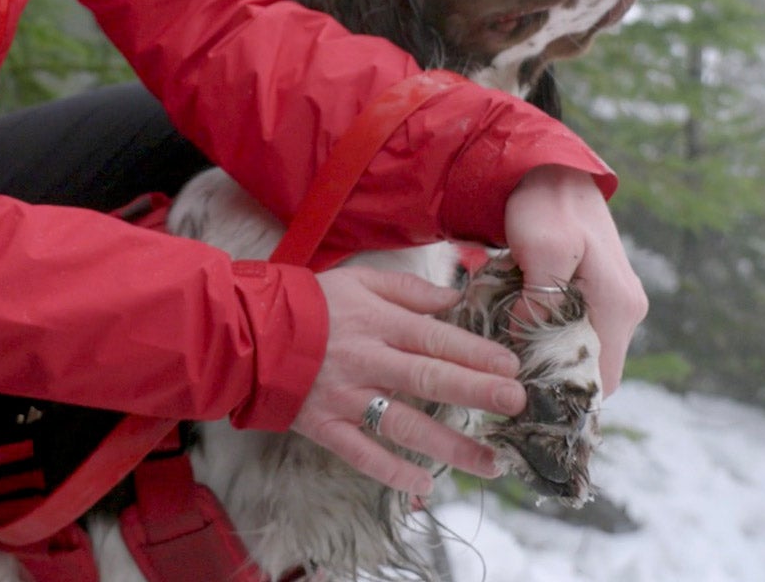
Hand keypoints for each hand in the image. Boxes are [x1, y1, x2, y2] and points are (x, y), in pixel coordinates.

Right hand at [290, 265, 527, 495]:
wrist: (249, 332)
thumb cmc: (311, 303)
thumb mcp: (359, 280)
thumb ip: (408, 290)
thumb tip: (454, 298)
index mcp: (377, 324)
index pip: (435, 338)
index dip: (475, 352)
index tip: (512, 366)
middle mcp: (366, 362)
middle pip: (428, 378)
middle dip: (476, 391)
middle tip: (515, 403)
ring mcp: (346, 398)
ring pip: (403, 424)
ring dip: (449, 444)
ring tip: (490, 462)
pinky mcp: (325, 426)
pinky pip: (362, 454)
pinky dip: (392, 471)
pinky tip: (426, 483)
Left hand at [503, 165, 648, 394]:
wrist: (550, 169)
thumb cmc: (547, 205)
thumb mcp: (543, 248)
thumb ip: (542, 299)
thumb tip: (530, 339)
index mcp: (618, 307)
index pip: (604, 380)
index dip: (566, 394)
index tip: (524, 393)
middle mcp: (625, 311)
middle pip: (592, 369)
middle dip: (552, 376)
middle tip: (508, 374)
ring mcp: (612, 302)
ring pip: (582, 350)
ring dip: (547, 353)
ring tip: (507, 351)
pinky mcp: (596, 293)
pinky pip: (575, 329)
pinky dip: (548, 333)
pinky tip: (516, 327)